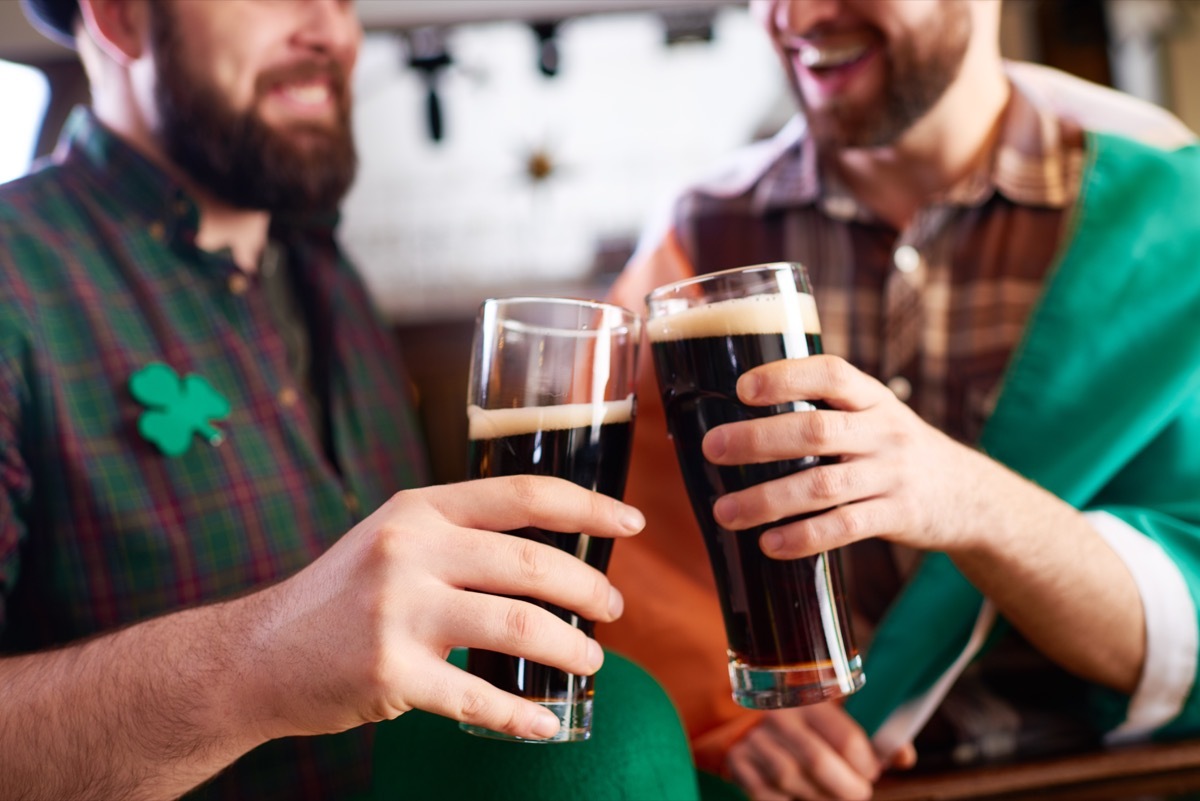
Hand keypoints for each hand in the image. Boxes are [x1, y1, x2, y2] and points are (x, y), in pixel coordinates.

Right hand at [235, 476, 643, 742]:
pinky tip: (545, 724)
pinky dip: (522, 716)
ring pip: (519, 626)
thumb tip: (548, 553)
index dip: (586, 506)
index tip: (631, 522)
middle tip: (612, 610)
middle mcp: (410, 550)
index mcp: (419, 511)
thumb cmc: (339, 597)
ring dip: (571, 649)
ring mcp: (399, 611)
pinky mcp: (390, 672)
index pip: (521, 494)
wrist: (257, 656)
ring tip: (591, 661)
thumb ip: (458, 536)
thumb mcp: (392, 540)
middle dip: (589, 590)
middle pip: (532, 562)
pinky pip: (478, 697)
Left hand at [701, 354, 994, 558]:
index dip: (786, 378)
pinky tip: (769, 544)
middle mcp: (883, 431)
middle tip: (713, 449)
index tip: (741, 388)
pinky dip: (804, 536)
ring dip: (768, 499)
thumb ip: (825, 412)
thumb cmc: (895, 451)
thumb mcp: (873, 416)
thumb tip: (739, 419)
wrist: (971, 495)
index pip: (830, 374)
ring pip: (823, 485)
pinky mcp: (899, 515)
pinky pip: (846, 526)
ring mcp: (892, 474)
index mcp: (871, 398)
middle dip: (759, 440)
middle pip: (816, 431)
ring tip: (724, 512)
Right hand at [728, 704, 916, 800]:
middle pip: (817, 763)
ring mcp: (754, 738)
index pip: (845, 737)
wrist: (753, 723)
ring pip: (791, 780)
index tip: (871, 772)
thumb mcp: (841, 718)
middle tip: (858, 793)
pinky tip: (801, 795)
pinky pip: (766, 795)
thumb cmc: (812, 726)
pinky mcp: (737, 761)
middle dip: (847, 789)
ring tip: (831, 796)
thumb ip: (875, 736)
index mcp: (810, 697)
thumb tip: (905, 757)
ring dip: (819, 797)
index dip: (866, 765)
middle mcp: (779, 714)